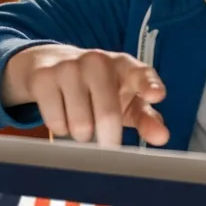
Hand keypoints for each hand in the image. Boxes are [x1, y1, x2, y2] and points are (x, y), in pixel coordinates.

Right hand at [7, 45, 169, 145]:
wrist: (51, 63)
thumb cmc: (101, 88)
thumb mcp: (127, 100)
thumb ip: (147, 119)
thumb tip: (162, 137)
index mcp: (126, 66)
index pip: (141, 74)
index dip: (149, 86)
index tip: (156, 96)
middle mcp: (98, 61)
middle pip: (108, 116)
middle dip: (108, 140)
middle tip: (107, 144)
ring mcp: (69, 67)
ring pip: (80, 125)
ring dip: (82, 135)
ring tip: (83, 121)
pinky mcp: (44, 78)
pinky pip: (56, 123)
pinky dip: (62, 129)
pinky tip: (63, 113)